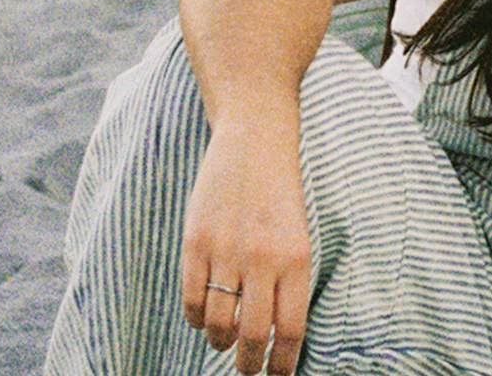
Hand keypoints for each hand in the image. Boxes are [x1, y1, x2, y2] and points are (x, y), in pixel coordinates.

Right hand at [180, 117, 311, 374]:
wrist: (255, 140)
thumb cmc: (281, 193)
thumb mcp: (300, 235)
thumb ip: (288, 280)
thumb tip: (278, 333)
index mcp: (298, 260)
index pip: (290, 331)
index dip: (282, 362)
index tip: (278, 374)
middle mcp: (263, 260)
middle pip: (253, 336)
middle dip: (250, 363)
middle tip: (249, 370)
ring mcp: (226, 251)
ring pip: (217, 323)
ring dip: (220, 341)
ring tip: (225, 342)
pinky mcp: (195, 242)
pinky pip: (191, 299)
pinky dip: (195, 318)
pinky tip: (202, 319)